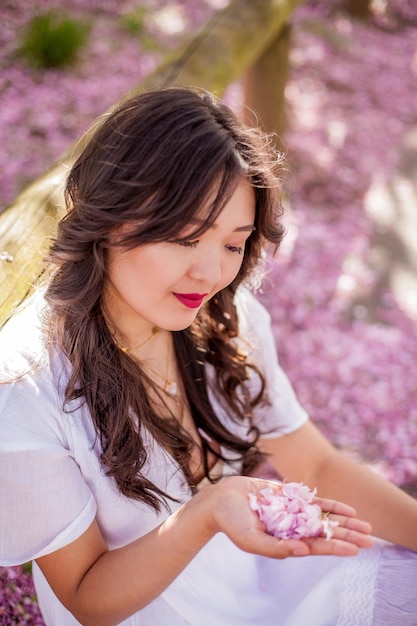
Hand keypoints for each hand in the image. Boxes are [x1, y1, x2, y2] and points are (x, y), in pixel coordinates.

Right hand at [205, 476, 372, 558]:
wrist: (220, 500)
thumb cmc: (231, 523)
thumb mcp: (250, 540)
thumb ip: (274, 548)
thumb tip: (302, 552)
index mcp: (284, 543)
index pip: (315, 547)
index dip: (335, 547)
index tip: (354, 549)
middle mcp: (292, 529)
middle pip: (325, 533)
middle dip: (347, 535)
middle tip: (370, 539)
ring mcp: (292, 512)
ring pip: (324, 518)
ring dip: (344, 521)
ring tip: (365, 526)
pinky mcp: (289, 497)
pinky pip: (314, 502)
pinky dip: (331, 506)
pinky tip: (347, 509)